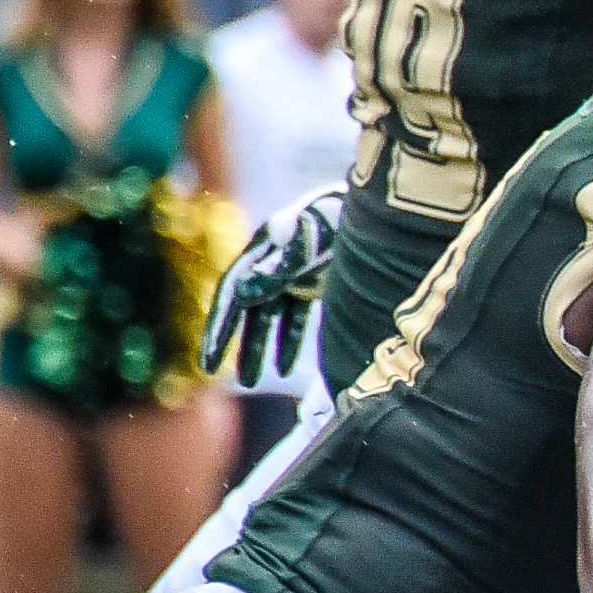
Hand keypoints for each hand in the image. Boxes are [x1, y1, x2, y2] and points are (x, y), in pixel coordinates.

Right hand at [201, 182, 348, 389]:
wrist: (383, 210)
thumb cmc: (345, 220)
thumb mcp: (314, 241)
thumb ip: (280, 267)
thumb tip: (242, 294)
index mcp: (263, 250)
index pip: (232, 295)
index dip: (220, 329)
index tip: (208, 362)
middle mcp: (271, 262)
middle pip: (245, 309)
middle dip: (232, 342)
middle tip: (213, 373)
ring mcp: (293, 273)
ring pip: (268, 317)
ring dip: (261, 348)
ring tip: (251, 382)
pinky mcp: (314, 282)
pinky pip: (294, 317)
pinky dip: (289, 341)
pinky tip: (285, 369)